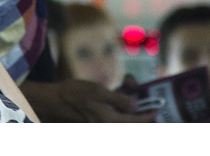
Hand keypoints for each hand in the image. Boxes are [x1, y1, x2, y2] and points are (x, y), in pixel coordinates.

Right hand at [20, 79, 157, 122]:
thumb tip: (135, 105)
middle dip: (137, 107)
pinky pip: (113, 115)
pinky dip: (119, 105)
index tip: (157, 109)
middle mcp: (105, 126)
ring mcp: (101, 123)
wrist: (52, 100)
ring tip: (128, 85)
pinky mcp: (96, 119)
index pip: (134, 122)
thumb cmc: (73, 93)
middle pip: (129, 121)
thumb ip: (117, 99)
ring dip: (128, 104)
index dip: (147, 115)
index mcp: (108, 121)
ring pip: (121, 118)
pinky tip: (118, 90)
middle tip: (137, 89)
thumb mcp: (96, 91)